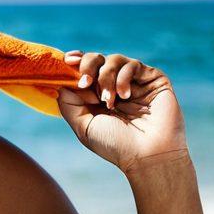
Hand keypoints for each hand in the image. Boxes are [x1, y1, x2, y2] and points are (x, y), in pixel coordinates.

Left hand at [56, 50, 188, 173]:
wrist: (147, 155)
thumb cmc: (115, 145)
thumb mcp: (83, 126)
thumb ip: (69, 104)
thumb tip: (61, 83)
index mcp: (97, 96)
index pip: (83, 70)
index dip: (75, 62)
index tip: (67, 60)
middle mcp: (114, 86)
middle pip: (96, 59)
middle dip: (87, 66)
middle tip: (86, 83)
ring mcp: (134, 82)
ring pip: (113, 59)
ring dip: (106, 77)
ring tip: (109, 100)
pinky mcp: (152, 79)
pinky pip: (133, 65)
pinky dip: (123, 77)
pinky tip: (125, 96)